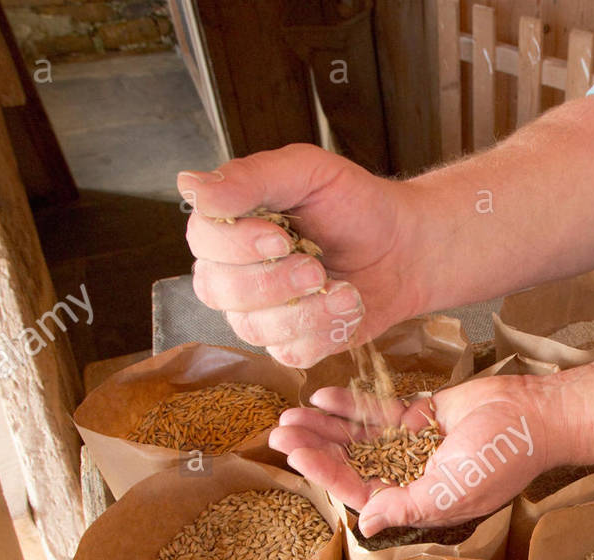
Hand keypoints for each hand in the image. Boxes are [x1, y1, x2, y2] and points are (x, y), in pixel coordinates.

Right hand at [179, 144, 424, 367]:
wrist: (405, 246)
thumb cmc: (355, 204)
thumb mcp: (308, 172)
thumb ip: (251, 178)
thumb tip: (189, 185)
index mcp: (231, 225)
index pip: (202, 240)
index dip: (236, 246)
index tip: (281, 237)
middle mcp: (235, 272)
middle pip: (217, 290)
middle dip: (271, 282)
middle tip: (316, 268)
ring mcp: (261, 312)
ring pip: (253, 328)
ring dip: (305, 312)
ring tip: (346, 290)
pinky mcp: (294, 343)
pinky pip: (290, 353)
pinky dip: (324, 333)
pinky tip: (348, 307)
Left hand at [269, 374, 559, 534]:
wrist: (533, 417)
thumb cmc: (499, 460)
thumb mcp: (450, 492)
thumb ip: (406, 507)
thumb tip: (365, 524)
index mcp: (417, 503)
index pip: (359, 491)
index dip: (326, 474)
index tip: (296, 455)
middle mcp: (409, 477)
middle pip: (350, 464)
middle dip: (315, 449)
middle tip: (278, 434)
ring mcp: (411, 446)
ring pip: (357, 438)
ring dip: (324, 427)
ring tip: (290, 415)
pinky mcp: (420, 417)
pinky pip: (378, 413)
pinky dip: (351, 406)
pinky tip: (323, 397)